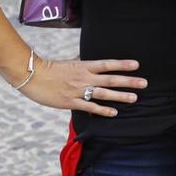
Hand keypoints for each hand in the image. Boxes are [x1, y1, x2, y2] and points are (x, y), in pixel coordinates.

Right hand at [21, 55, 144, 116]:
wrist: (30, 76)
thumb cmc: (48, 69)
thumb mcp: (68, 64)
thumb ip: (82, 65)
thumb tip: (91, 62)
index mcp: (83, 66)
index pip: (107, 64)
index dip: (122, 64)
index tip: (137, 65)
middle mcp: (84, 77)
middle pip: (111, 79)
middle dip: (129, 81)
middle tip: (144, 83)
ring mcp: (78, 90)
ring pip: (104, 93)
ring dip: (120, 96)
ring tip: (135, 98)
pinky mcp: (71, 102)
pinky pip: (90, 107)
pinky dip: (103, 110)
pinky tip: (114, 112)